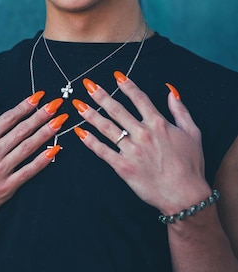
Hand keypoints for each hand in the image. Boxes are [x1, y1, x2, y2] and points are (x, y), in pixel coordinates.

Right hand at [0, 90, 67, 234]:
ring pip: (28, 147)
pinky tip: (54, 149)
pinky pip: (29, 170)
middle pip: (22, 130)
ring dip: (46, 132)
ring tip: (59, 121)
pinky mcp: (7, 186)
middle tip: (55, 104)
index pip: (8, 118)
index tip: (39, 97)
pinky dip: (42, 160)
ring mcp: (1, 169)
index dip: (25, 106)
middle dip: (40, 116)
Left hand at [72, 73, 209, 213]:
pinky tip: (79, 132)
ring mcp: (131, 150)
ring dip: (90, 114)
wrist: (185, 195)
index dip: (127, 86)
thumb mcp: (192, 133)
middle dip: (101, 96)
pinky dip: (90, 141)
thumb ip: (180, 110)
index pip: (139, 98)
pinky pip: (103, 151)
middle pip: (117, 110)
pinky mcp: (123, 167)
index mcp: (158, 124)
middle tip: (88, 85)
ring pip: (106, 128)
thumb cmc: (191, 165)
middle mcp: (142, 134)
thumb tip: (171, 91)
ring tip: (78, 104)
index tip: (116, 76)